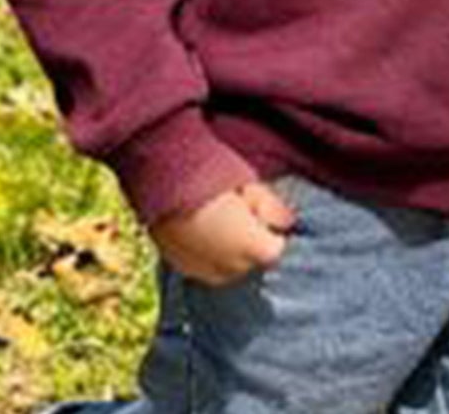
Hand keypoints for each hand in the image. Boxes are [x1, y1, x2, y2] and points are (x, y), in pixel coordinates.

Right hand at [149, 180, 296, 285]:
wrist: (160, 177)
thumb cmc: (212, 175)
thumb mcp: (250, 184)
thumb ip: (272, 208)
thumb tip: (288, 222)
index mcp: (251, 248)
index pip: (275, 250)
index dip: (271, 231)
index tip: (261, 210)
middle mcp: (228, 269)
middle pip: (251, 261)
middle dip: (251, 240)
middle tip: (237, 207)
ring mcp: (200, 272)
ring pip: (227, 267)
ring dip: (229, 249)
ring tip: (216, 215)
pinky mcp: (179, 268)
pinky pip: (203, 267)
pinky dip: (207, 253)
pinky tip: (200, 227)